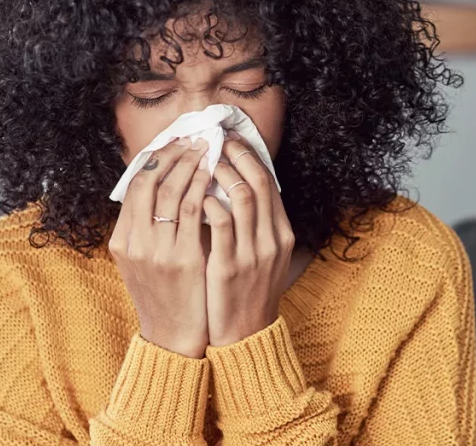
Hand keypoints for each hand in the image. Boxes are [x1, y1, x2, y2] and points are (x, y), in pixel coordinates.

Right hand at [108, 137, 211, 358]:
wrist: (172, 336)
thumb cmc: (164, 295)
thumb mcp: (142, 261)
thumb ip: (145, 228)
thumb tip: (160, 187)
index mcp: (122, 240)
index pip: (134, 186)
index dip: (155, 159)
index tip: (175, 142)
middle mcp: (134, 243)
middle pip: (149, 182)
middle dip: (173, 154)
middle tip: (194, 138)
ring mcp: (156, 251)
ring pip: (170, 192)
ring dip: (190, 165)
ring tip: (206, 149)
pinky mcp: (182, 259)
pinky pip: (192, 212)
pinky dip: (202, 188)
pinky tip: (214, 176)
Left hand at [203, 132, 295, 346]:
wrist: (245, 335)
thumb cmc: (247, 291)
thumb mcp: (263, 256)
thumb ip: (256, 225)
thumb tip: (238, 187)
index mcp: (281, 234)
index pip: (269, 182)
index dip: (249, 155)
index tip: (230, 139)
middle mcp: (272, 240)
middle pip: (258, 182)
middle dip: (235, 155)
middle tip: (213, 139)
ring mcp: (253, 254)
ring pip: (242, 197)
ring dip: (220, 173)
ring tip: (201, 161)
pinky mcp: (229, 267)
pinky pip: (220, 225)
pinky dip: (208, 204)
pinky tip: (194, 196)